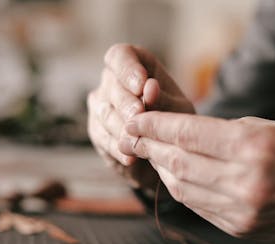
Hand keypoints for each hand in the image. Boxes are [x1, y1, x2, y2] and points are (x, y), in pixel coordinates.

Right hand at [87, 44, 193, 187]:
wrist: (167, 152)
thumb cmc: (176, 121)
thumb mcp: (178, 110)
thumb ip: (163, 99)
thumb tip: (149, 87)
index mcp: (135, 64)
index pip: (120, 55)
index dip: (127, 68)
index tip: (142, 84)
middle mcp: (112, 80)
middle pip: (111, 85)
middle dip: (126, 101)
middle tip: (138, 114)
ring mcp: (101, 104)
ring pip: (104, 112)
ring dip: (121, 126)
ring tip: (137, 138)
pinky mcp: (97, 130)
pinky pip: (102, 137)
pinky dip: (117, 148)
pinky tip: (131, 157)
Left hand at [122, 112, 274, 243]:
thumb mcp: (270, 128)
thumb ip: (225, 133)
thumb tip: (183, 134)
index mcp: (253, 147)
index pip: (188, 134)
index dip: (155, 125)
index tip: (136, 119)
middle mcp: (245, 181)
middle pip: (179, 162)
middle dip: (151, 146)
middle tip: (134, 136)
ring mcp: (242, 210)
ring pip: (183, 188)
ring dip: (163, 169)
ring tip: (153, 155)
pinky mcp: (242, 228)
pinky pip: (199, 206)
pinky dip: (183, 189)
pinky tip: (177, 177)